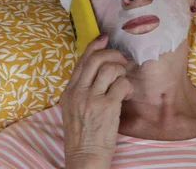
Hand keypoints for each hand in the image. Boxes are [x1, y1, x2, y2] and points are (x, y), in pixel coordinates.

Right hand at [60, 34, 132, 168]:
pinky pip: (121, 85)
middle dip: (112, 54)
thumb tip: (94, 72)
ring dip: (121, 71)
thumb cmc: (81, 136)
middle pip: (95, 59)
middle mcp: (78, 92)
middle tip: (121, 59)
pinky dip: (126, 86)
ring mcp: (92, 99)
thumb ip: (80, 90)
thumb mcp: (72, 109)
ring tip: (123, 80)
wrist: (84, 157)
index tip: (104, 38)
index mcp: (68, 91)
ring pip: (109, 69)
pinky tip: (125, 94)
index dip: (94, 46)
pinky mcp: (107, 107)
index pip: (81, 61)